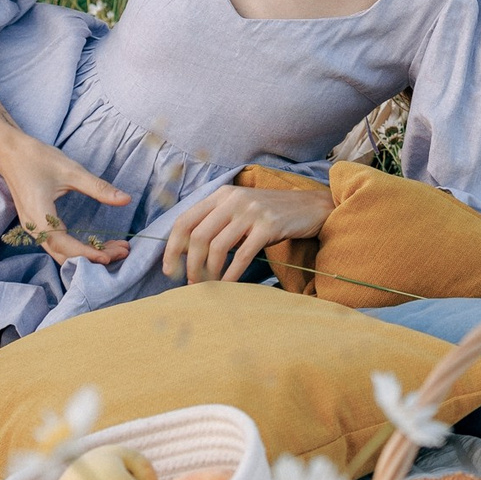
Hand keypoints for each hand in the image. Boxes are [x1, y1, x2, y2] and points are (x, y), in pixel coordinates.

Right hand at [0, 133, 133, 264]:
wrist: (8, 152)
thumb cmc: (36, 158)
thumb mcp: (71, 171)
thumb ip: (99, 188)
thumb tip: (126, 199)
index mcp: (39, 215)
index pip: (64, 245)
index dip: (87, 254)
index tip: (110, 256)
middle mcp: (33, 227)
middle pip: (65, 254)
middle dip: (93, 257)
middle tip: (122, 251)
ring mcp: (33, 227)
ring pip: (61, 252)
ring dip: (86, 254)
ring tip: (114, 249)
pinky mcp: (36, 224)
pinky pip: (57, 244)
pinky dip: (78, 248)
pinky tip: (96, 244)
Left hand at [163, 184, 332, 283]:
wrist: (312, 207)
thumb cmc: (272, 214)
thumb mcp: (241, 209)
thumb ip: (217, 222)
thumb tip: (188, 252)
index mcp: (221, 194)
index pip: (185, 220)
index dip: (172, 247)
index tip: (168, 269)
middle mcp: (233, 199)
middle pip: (198, 235)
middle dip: (189, 264)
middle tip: (190, 282)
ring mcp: (251, 212)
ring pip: (217, 246)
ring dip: (209, 271)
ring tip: (208, 285)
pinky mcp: (268, 226)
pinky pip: (242, 255)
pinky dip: (231, 273)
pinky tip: (228, 284)